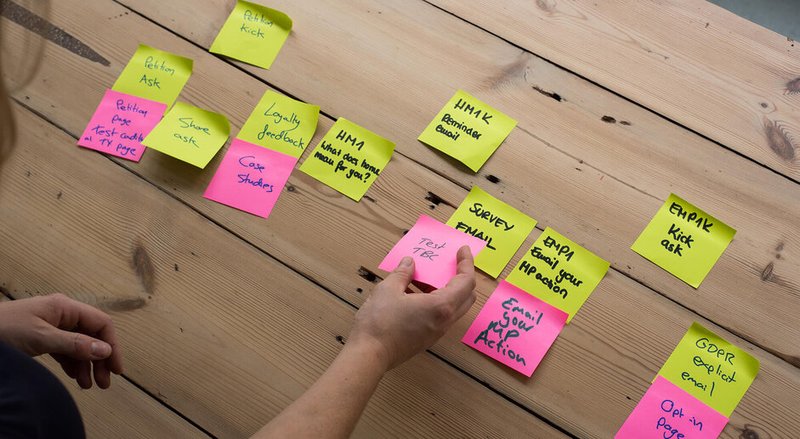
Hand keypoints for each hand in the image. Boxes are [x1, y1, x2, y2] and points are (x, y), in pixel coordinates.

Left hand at [0, 293, 123, 388]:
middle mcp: (62, 315)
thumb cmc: (4, 330)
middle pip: (92, 335)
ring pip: (79, 345)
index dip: (112, 345)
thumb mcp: (41, 338)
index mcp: (65, 307)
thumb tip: (105, 350)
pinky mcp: (42, 338)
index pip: (100, 323)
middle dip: (100, 358)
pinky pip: (65, 350)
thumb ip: (74, 344)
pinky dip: (72, 364)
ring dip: (87, 364)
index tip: (115, 368)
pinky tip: (76, 378)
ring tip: (90, 385)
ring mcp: (52, 326)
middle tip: (105, 382)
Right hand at [349, 246, 476, 370]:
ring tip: (424, 277)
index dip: (467, 263)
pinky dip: (435, 301)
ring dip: (445, 289)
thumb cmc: (379, 321)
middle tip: (449, 263)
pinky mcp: (427, 339)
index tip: (462, 250)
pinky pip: (440, 316)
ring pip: (453, 307)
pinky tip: (412, 294)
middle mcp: (445, 320)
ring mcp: (437, 332)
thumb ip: (402, 273)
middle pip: (466, 296)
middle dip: (461, 277)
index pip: (466, 282)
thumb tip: (409, 262)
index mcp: (441, 306)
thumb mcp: (388, 290)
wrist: (369, 355)